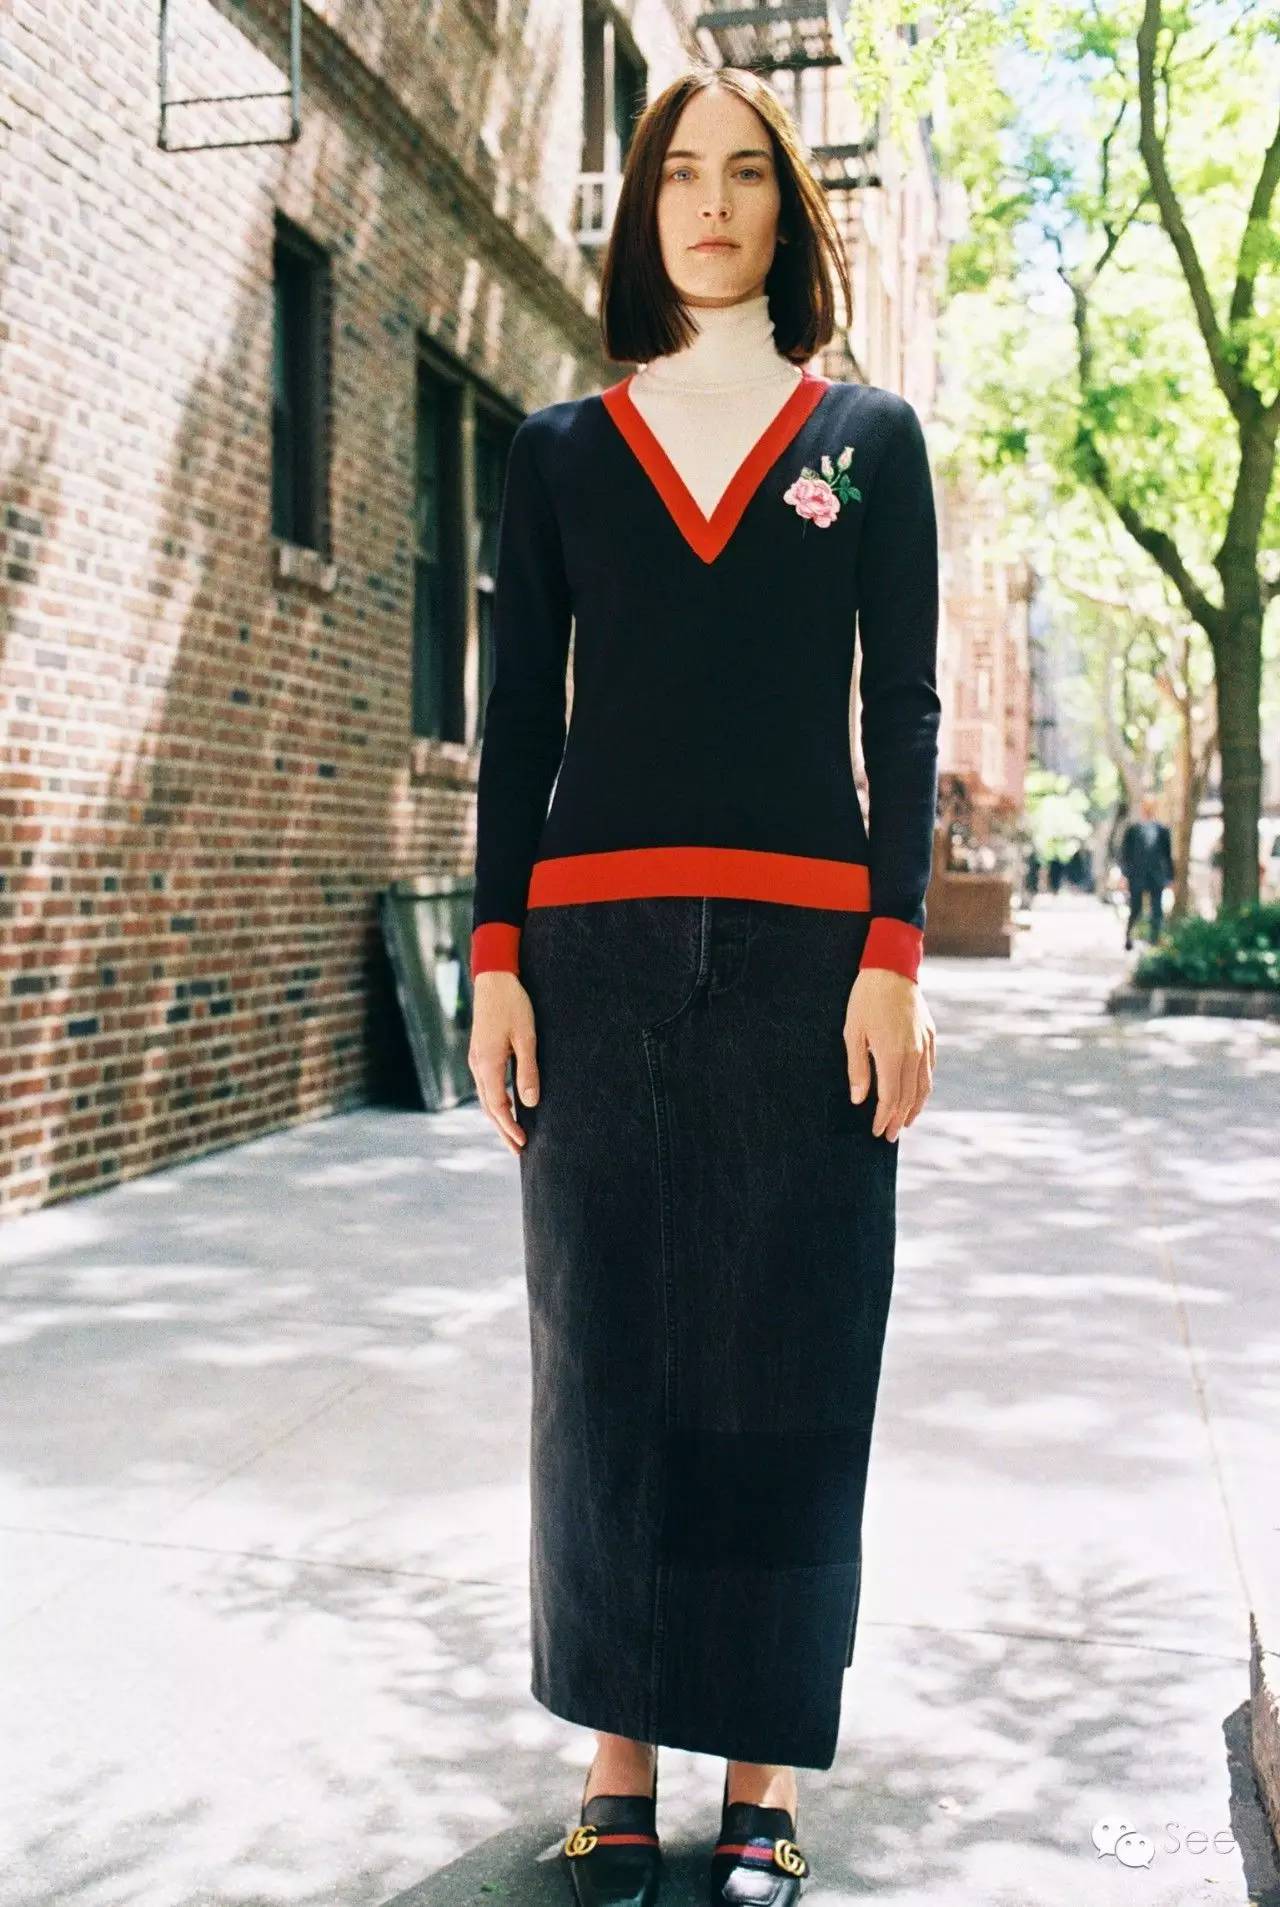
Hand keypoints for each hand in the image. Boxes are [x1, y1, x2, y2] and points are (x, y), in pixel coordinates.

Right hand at [468, 971, 539, 1154]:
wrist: (494, 979)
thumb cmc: (514, 1005)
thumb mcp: (526, 1038)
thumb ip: (527, 1071)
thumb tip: (530, 1102)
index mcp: (488, 1064)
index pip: (498, 1106)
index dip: (510, 1127)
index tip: (523, 1143)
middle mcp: (478, 1065)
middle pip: (488, 1107)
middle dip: (502, 1130)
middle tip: (518, 1150)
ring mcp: (476, 1059)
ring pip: (485, 1097)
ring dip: (498, 1118)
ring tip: (511, 1134)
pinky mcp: (479, 1053)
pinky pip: (486, 1085)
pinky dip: (495, 1102)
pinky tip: (506, 1105)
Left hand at [844, 968, 935, 1141]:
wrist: (892, 968)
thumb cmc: (865, 999)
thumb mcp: (853, 1033)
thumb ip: (857, 1068)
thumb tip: (859, 1099)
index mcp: (892, 1055)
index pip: (890, 1098)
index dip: (884, 1118)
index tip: (878, 1132)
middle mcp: (913, 1054)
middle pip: (908, 1097)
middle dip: (898, 1119)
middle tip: (891, 1136)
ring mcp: (925, 1045)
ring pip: (923, 1087)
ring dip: (914, 1108)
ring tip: (906, 1123)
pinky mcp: (931, 1036)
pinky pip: (930, 1070)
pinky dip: (924, 1088)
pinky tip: (917, 1095)